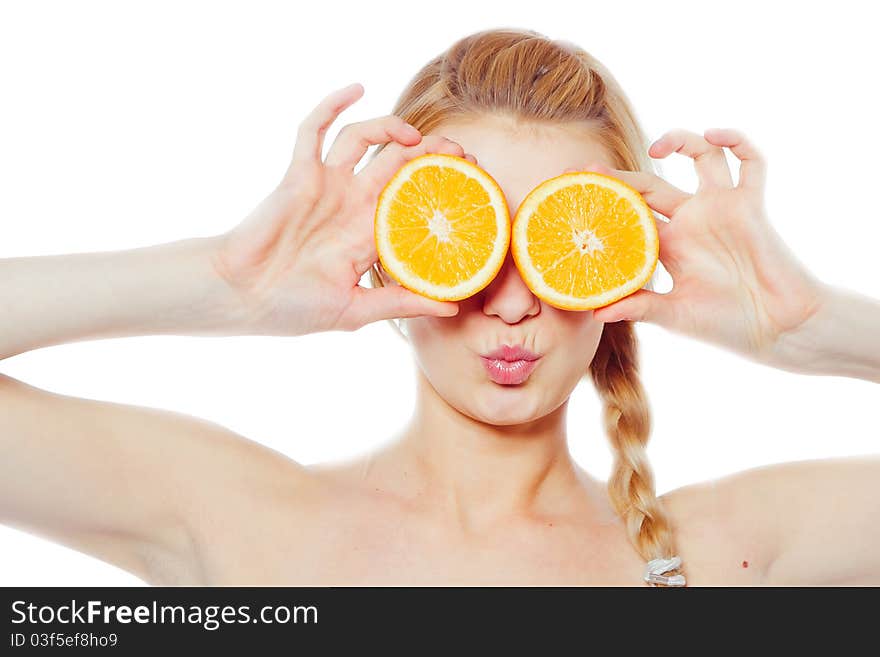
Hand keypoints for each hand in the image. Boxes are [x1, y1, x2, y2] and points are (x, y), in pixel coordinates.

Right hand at [211, 83, 469, 335]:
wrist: (241, 296)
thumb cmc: (292, 308)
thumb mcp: (354, 311)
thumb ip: (400, 304)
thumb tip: (453, 306)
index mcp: (369, 234)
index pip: (415, 200)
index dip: (443, 187)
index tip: (472, 181)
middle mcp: (352, 204)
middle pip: (399, 164)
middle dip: (430, 154)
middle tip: (459, 153)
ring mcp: (326, 186)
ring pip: (365, 140)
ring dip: (391, 128)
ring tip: (415, 135)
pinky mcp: (299, 174)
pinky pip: (314, 130)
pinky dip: (332, 104)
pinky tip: (356, 88)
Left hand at [582, 128, 826, 367]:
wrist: (778, 328)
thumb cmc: (726, 324)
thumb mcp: (677, 316)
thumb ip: (641, 308)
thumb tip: (596, 313)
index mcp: (668, 245)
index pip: (628, 216)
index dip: (603, 204)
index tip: (572, 196)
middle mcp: (690, 221)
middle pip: (650, 185)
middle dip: (621, 175)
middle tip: (589, 170)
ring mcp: (720, 209)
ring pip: (700, 158)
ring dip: (682, 140)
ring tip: (657, 146)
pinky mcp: (750, 205)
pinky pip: (750, 162)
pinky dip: (738, 141)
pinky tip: (715, 133)